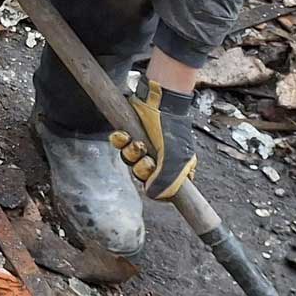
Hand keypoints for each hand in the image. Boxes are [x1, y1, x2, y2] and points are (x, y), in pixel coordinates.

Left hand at [110, 78, 197, 199]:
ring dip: (130, 154)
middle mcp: (159, 158)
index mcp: (176, 168)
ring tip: (137, 144)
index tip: (152, 182)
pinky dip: (119, 141)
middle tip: (147, 160)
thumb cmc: (172, 128)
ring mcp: (144, 145)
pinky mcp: (130, 133)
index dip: (156, 188)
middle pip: (142, 176)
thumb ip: (167, 180)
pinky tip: (124, 135)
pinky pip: (119, 144)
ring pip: (129, 160)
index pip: (164, 188)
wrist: (158, 100)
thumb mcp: (176, 159)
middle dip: (141, 169)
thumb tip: (153, 194)